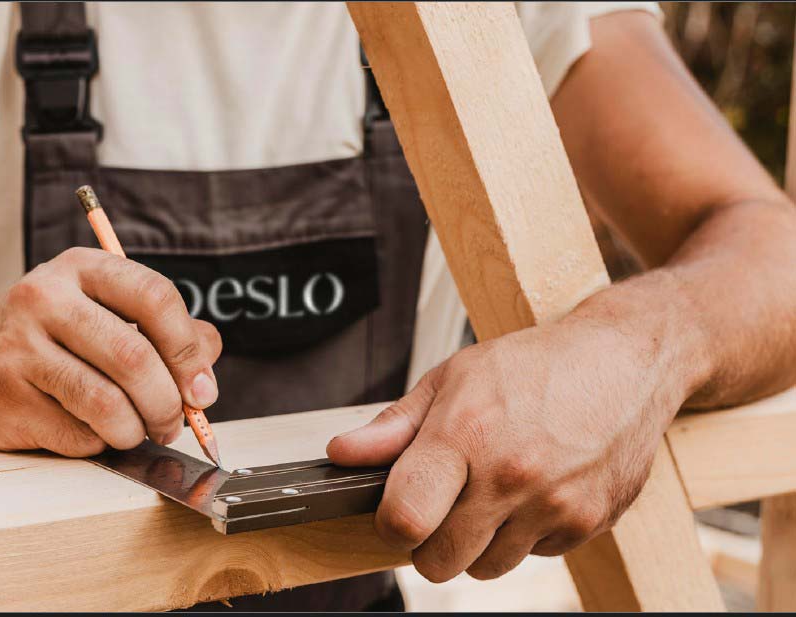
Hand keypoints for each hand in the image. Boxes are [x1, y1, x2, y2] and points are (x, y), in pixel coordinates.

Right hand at [0, 247, 221, 455]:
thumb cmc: (48, 342)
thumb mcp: (102, 315)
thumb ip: (165, 332)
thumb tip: (207, 366)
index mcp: (80, 269)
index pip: (153, 297)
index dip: (188, 349)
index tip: (202, 387)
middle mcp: (43, 298)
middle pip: (134, 356)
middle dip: (167, 403)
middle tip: (173, 423)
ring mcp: (17, 348)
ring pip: (107, 403)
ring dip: (135, 430)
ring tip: (134, 432)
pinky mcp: (4, 399)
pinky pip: (77, 435)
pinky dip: (98, 444)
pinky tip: (87, 432)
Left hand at [327, 316, 692, 580]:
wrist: (626, 360)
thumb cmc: (533, 365)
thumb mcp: (452, 378)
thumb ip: (393, 426)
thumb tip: (342, 454)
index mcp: (465, 434)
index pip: (404, 520)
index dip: (390, 525)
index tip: (396, 512)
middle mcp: (509, 475)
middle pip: (440, 562)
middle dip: (430, 543)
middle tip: (442, 506)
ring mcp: (553, 504)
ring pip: (486, 567)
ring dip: (479, 542)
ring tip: (492, 492)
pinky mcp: (589, 522)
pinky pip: (535, 556)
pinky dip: (527, 535)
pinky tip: (535, 490)